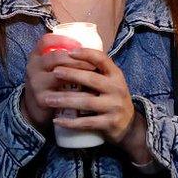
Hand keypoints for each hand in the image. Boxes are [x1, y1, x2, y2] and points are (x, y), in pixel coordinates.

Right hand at [21, 34, 95, 127]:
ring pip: (60, 75)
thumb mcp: (50, 67)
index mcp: (36, 55)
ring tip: (95, 77)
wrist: (34, 107)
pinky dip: (79, 94)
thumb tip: (92, 48)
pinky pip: (63, 95)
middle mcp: (33, 67)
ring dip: (80, 75)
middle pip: (56, 57)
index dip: (64, 40)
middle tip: (94, 64)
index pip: (46, 41)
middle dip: (78, 59)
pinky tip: (91, 94)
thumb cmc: (50, 82)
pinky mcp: (41, 99)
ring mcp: (36, 83)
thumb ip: (64, 58)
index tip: (80, 44)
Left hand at [48, 48, 150, 163]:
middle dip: (72, 74)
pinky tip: (57, 120)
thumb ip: (96, 71)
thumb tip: (70, 54)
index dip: (86, 54)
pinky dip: (71, 122)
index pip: (102, 60)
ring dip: (65, 100)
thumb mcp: (111, 82)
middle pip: (92, 79)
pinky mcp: (109, 123)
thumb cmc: (112, 99)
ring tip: (48, 99)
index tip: (70, 52)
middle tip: (54, 72)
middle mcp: (117, 89)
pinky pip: (87, 122)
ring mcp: (114, 106)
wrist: (129, 125)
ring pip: (86, 102)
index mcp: (116, 75)